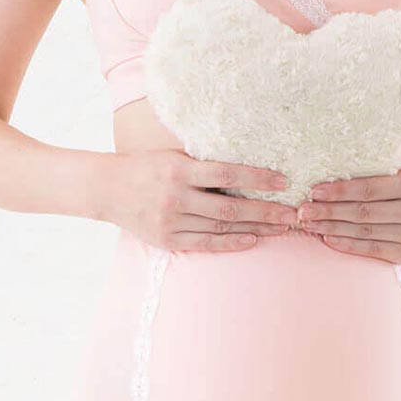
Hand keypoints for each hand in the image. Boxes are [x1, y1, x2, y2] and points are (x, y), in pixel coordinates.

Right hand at [99, 148, 297, 250]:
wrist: (107, 188)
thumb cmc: (146, 167)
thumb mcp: (173, 156)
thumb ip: (203, 163)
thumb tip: (244, 166)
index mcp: (180, 170)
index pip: (228, 174)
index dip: (258, 178)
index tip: (283, 181)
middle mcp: (177, 197)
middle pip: (231, 207)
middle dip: (266, 212)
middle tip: (293, 214)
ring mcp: (172, 221)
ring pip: (222, 228)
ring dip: (255, 228)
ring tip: (280, 228)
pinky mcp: (168, 240)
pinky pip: (206, 243)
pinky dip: (232, 243)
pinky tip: (253, 240)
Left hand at [298, 168, 400, 263]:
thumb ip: (380, 173)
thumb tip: (335, 166)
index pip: (367, 189)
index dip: (339, 191)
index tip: (314, 191)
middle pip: (361, 212)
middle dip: (328, 212)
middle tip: (302, 210)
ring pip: (362, 233)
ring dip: (331, 229)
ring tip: (308, 225)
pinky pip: (370, 249)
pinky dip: (346, 245)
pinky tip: (327, 239)